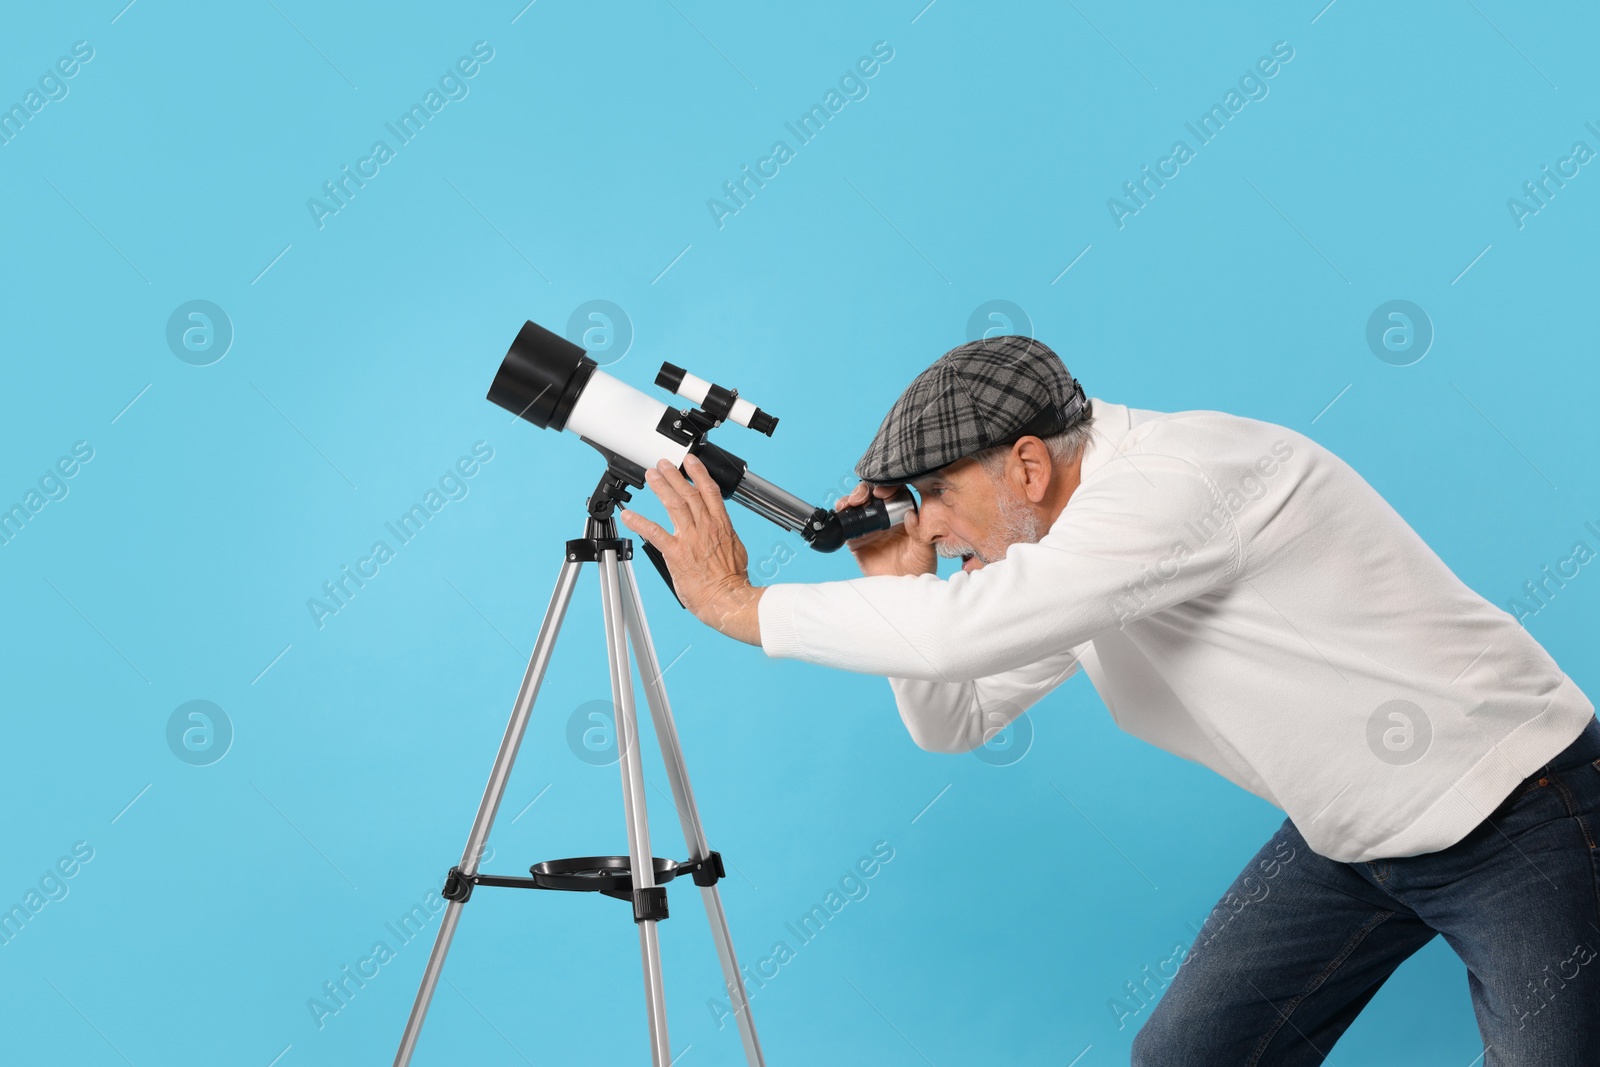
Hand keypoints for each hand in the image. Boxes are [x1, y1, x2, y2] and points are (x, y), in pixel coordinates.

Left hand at [618, 453, 763, 644]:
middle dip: (674, 475)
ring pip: (674, 505)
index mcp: (721, 525)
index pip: (709, 492)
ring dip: (660, 487)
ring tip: (651, 476)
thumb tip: (722, 532)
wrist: (727, 598)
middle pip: (688, 493)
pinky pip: (654, 533)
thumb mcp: (736, 550)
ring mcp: (690, 538)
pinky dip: (640, 522)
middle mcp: (705, 527)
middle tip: (663, 464)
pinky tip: (629, 515)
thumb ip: (725, 536)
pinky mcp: (676, 553)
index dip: (699, 473)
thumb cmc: (731, 580)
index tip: (691, 461)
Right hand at [835, 482, 935, 577]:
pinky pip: (846, 524)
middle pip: (872, 493)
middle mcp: (885, 515)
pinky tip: (842, 511)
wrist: (901, 586)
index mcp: (903, 511)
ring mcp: (869, 525)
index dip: (888, 485)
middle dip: (865, 489)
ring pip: (857, 504)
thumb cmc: (918, 567)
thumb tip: (911, 515)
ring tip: (851, 502)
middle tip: (863, 496)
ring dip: (851, 498)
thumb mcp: (925, 549)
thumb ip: (919, 532)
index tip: (884, 492)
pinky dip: (841, 515)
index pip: (895, 490)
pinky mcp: (856, 538)